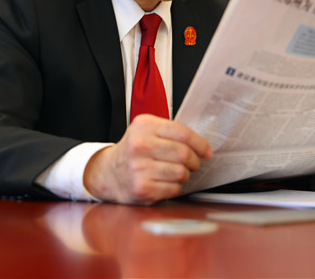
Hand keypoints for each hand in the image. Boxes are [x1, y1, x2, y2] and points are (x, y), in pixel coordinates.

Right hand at [82, 114, 212, 204]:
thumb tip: (202, 145)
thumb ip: (169, 132)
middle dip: (194, 160)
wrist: (107, 173)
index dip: (200, 143)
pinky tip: (165, 182)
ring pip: (181, 172)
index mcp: (144, 126)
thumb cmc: (132, 151)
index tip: (207, 151)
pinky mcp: (142, 188)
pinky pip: (173, 188)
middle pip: (184, 153)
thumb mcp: (145, 131)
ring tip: (175, 172)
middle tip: (193, 163)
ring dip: (184, 174)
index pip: (182, 133)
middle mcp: (140, 145)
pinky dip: (174, 187)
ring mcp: (140, 167)